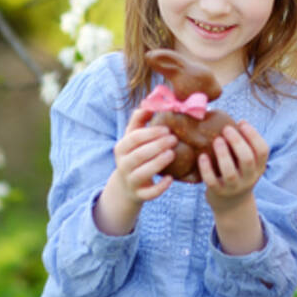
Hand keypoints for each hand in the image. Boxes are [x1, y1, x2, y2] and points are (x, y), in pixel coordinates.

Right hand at [97, 108, 177, 234]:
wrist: (127, 185)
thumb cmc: (135, 154)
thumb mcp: (133, 137)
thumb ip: (139, 120)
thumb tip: (148, 102)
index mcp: (121, 148)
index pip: (133, 138)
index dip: (150, 132)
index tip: (167, 128)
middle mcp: (123, 165)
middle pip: (139, 155)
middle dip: (157, 146)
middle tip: (174, 139)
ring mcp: (130, 180)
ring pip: (142, 173)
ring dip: (158, 163)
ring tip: (172, 153)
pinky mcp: (139, 195)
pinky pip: (148, 194)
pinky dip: (159, 187)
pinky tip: (170, 179)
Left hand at [200, 121, 268, 213]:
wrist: (232, 205)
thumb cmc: (238, 173)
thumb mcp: (247, 163)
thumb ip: (243, 145)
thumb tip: (232, 119)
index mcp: (258, 167)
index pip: (262, 150)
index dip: (253, 135)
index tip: (241, 122)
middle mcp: (249, 178)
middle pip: (247, 159)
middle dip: (237, 142)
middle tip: (226, 129)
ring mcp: (234, 187)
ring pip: (230, 172)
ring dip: (223, 154)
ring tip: (216, 140)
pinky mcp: (218, 193)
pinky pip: (212, 181)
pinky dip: (206, 168)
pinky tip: (201, 156)